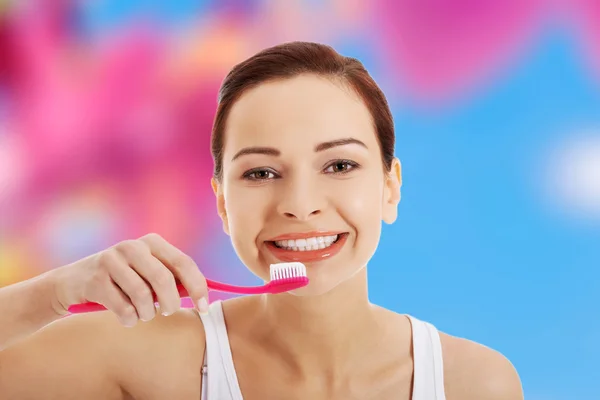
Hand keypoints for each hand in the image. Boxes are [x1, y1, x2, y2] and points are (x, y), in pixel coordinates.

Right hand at [51, 233, 208, 326]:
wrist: (73, 282)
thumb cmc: (122, 280)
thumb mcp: (147, 272)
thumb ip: (172, 279)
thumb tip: (201, 296)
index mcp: (152, 242)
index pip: (184, 263)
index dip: (198, 287)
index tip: (204, 308)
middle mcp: (133, 246)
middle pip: (164, 279)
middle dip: (170, 303)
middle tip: (167, 313)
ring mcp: (112, 260)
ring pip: (143, 296)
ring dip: (147, 313)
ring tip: (143, 314)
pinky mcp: (96, 279)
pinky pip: (124, 308)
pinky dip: (129, 319)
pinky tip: (126, 317)